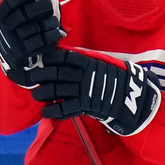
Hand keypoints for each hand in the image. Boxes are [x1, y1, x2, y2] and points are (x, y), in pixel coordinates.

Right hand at [0, 0, 63, 86]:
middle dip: (43, 7)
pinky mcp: (24, 53)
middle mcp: (5, 29)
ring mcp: (14, 41)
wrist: (14, 61)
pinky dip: (53, 35)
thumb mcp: (13, 17)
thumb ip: (18, 4)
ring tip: (54, 22)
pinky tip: (57, 33)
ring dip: (50, 23)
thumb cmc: (19, 32)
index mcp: (1, 17)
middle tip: (50, 6)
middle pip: (27, 13)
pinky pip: (43, 40)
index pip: (11, 2)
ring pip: (37, 27)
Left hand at [37, 52, 161, 135]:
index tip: (41, 60)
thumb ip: (86, 61)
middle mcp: (84, 76)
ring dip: (43, 94)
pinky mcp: (86, 106)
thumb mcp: (103, 65)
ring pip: (56, 91)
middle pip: (56, 74)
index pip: (65, 57)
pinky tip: (46, 112)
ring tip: (37, 96)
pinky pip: (65, 109)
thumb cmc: (116, 80)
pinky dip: (53, 111)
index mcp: (89, 63)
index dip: (51, 58)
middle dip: (41, 76)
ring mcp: (84, 91)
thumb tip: (66, 53)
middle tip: (31, 79)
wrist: (133, 98)